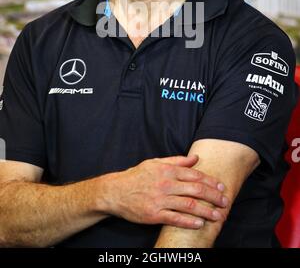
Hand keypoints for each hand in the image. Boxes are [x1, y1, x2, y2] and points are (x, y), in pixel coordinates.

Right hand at [101, 155, 227, 228]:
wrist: (115, 191)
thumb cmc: (137, 176)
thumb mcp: (156, 163)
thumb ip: (177, 161)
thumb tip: (196, 158)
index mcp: (167, 170)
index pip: (194, 175)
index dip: (210, 181)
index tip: (221, 187)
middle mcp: (165, 184)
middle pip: (196, 190)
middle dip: (213, 196)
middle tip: (225, 202)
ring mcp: (160, 200)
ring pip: (189, 205)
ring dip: (206, 211)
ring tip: (218, 215)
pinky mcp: (154, 214)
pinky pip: (175, 218)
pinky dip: (190, 221)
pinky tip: (200, 223)